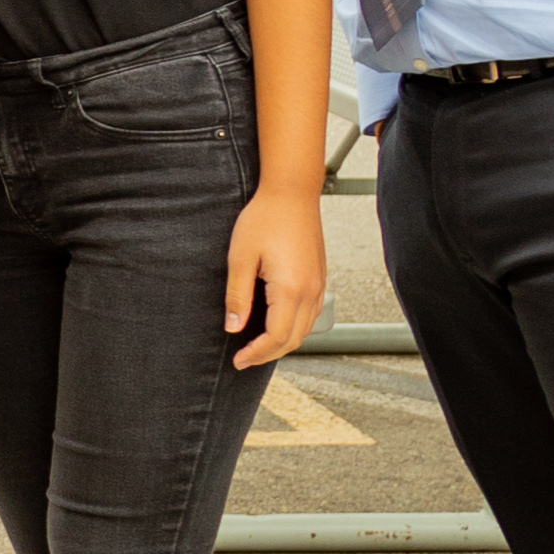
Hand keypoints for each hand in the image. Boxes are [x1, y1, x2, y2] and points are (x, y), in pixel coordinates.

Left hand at [223, 188, 331, 370]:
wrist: (292, 193)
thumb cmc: (264, 219)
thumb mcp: (240, 258)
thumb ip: (237, 296)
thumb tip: (234, 327)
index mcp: (291, 289)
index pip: (277, 337)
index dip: (257, 353)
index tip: (238, 360)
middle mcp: (311, 291)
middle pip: (294, 339)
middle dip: (269, 354)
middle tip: (244, 359)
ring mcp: (319, 284)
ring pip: (306, 329)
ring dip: (283, 343)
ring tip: (258, 347)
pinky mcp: (319, 277)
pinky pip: (311, 314)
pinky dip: (295, 328)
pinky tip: (276, 325)